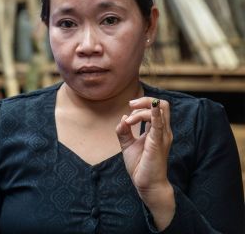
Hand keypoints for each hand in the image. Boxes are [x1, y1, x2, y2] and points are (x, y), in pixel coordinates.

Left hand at [117, 96, 175, 228]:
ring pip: (160, 110)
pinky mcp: (158, 143)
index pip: (155, 109)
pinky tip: (152, 107)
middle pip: (162, 105)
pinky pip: (159, 124)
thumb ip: (124, 131)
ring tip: (129, 121)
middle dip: (144, 101)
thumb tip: (123, 117)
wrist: (146, 184)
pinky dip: (155, 113)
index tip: (127, 114)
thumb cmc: (140, 166)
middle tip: (130, 105)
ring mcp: (162, 137)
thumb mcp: (127, 144)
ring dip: (140, 111)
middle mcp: (162, 132)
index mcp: (156, 131)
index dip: (140, 106)